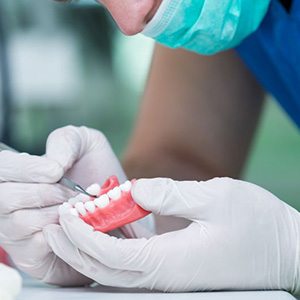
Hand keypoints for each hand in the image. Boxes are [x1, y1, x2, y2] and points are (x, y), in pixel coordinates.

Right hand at [0, 126, 147, 285]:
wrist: (115, 205)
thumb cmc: (96, 172)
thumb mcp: (86, 145)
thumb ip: (66, 142)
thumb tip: (52, 164)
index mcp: (17, 173)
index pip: (2, 169)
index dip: (25, 169)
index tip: (55, 172)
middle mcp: (8, 202)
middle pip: (5, 197)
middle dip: (47, 193)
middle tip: (75, 192)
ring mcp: (16, 230)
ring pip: (21, 222)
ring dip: (58, 213)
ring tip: (80, 208)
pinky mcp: (30, 255)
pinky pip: (37, 246)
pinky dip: (63, 232)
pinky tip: (78, 224)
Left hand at [45, 177, 299, 292]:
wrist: (284, 249)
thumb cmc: (256, 222)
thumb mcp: (216, 196)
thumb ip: (171, 194)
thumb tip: (134, 191)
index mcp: (173, 261)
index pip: (113, 256)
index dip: (84, 236)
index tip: (67, 215)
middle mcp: (167, 277)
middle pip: (107, 271)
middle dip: (76, 248)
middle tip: (58, 222)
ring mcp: (171, 278)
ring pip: (116, 272)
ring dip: (90, 250)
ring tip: (73, 225)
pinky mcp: (176, 271)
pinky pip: (133, 267)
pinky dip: (111, 250)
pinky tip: (105, 231)